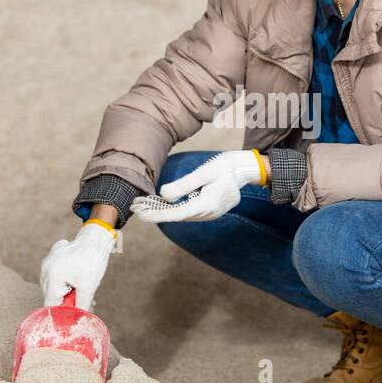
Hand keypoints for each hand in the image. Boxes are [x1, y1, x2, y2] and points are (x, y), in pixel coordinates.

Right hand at [39, 220, 116, 310]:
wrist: (96, 238)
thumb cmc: (93, 261)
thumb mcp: (88, 287)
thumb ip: (80, 306)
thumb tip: (76, 321)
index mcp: (52, 277)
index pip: (50, 304)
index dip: (60, 313)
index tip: (71, 316)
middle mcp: (45, 270)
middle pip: (49, 296)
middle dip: (64, 302)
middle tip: (81, 303)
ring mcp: (46, 263)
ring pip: (51, 286)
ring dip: (63, 292)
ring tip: (79, 289)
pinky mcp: (50, 259)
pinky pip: (52, 276)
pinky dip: (62, 281)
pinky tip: (75, 279)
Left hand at [129, 149, 268, 222]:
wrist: (246, 169)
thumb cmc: (226, 166)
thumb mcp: (204, 172)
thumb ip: (184, 184)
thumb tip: (164, 194)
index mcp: (206, 204)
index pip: (175, 214)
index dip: (156, 215)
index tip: (140, 213)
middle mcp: (208, 213)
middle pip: (177, 216)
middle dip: (156, 212)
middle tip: (135, 207)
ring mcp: (210, 213)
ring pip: (182, 215)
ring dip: (164, 211)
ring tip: (144, 205)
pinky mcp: (210, 209)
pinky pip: (189, 212)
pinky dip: (174, 209)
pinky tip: (162, 203)